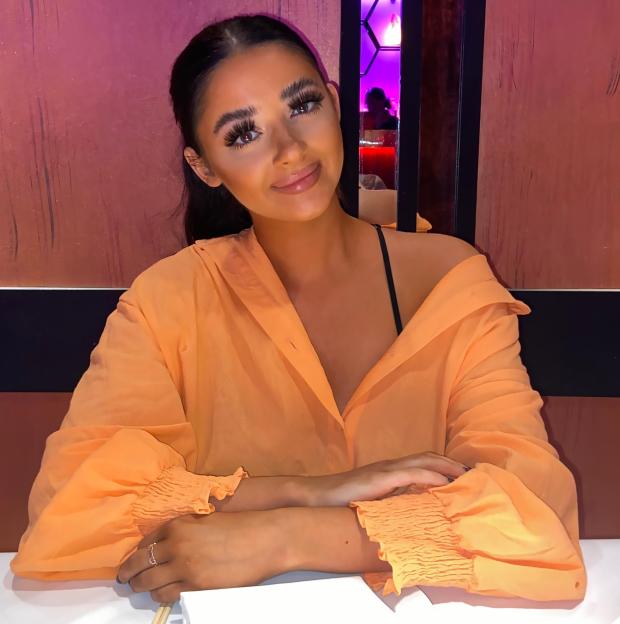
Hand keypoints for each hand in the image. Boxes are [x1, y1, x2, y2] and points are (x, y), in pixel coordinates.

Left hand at [116, 510, 285, 602]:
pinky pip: (167, 595)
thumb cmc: (241, 527)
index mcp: (179, 524)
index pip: (146, 542)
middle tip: (124, 578)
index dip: (137, 553)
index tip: (133, 559)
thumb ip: (185, 530)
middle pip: (140, 563)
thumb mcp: (207, 520)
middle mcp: (176, 544)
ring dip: (142, 586)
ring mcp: (185, 566)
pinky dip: (161, 596)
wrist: (265, 538)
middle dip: (129, 572)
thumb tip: (168, 544)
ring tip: (140, 588)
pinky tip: (161, 594)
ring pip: (148, 583)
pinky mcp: (196, 585)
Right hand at [306, 452, 469, 506]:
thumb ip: (391, 502)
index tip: (466, 476)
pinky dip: (429, 476)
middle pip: (428, 457)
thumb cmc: (341, 503)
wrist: (315, 498)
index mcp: (389, 471)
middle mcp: (390, 465)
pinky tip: (443, 482)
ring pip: (422, 461)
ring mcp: (384, 470)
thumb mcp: (372, 502)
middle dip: (452, 463)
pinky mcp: (377, 478)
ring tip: (466, 475)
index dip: (445, 466)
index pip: (423, 462)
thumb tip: (413, 512)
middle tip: (475, 474)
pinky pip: (409, 474)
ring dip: (447, 466)